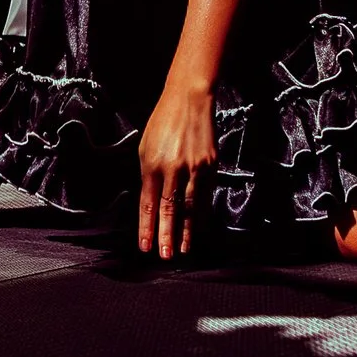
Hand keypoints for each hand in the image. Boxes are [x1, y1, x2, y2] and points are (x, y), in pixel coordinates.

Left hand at [137, 82, 215, 260]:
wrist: (189, 99)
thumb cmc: (163, 123)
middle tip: (165, 256)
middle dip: (167, 235)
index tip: (145, 246)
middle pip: (170, 208)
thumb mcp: (146, 147)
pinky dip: (200, 214)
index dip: (147, 226)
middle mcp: (174, 168)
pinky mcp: (211, 165)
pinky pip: (204, 195)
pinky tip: (197, 228)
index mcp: (152, 163)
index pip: (148, 203)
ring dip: (186, 231)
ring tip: (182, 250)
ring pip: (190, 206)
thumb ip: (148, 176)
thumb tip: (151, 202)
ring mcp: (195, 167)